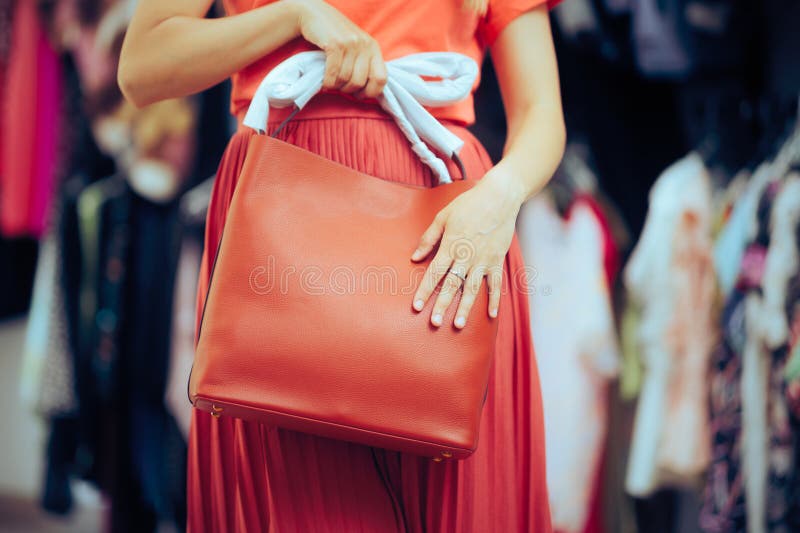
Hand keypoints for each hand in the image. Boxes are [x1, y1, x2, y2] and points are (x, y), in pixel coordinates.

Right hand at [288, 0, 387, 97]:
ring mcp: (350, 44)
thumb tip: (367, 94)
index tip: (358, 94)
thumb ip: (364, 64)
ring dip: (335, 86)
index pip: (381, 79)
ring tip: (331, 82)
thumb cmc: (335, 36)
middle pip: (360, 82)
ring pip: (345, 79)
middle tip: (339, 87)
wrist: (314, 14)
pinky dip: (327, 82)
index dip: (370, 92)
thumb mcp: (356, 47)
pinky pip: (333, 73)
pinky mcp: (335, 44)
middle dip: (348, 90)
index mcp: (373, 48)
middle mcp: (365, 45)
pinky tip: (324, 81)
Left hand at [410, 164, 526, 327]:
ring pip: (472, 288)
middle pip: (452, 285)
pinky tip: (490, 315)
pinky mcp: (497, 260)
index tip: (417, 306)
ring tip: (458, 325)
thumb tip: (414, 257)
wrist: (498, 197)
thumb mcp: (443, 216)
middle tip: (435, 323)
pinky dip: (494, 299)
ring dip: (465, 307)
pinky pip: (496, 283)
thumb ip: (428, 238)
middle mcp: (466, 256)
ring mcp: (483, 260)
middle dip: (443, 305)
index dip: (425, 291)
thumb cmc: (468, 204)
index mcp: (450, 245)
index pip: (434, 273)